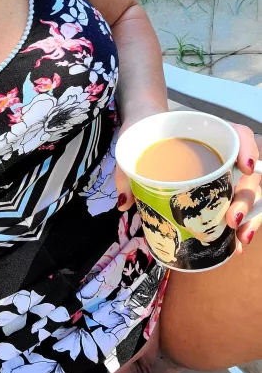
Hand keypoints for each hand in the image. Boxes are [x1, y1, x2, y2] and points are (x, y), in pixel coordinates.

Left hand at [116, 116, 261, 253]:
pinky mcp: (218, 188)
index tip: (246, 167)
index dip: (247, 149)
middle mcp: (220, 153)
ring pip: (249, 192)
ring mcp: (223, 172)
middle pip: (248, 173)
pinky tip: (235, 244)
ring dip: (251, 217)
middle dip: (247, 198)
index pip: (237, 134)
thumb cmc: (145, 133)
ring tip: (239, 240)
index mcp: (203, 134)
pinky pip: (237, 204)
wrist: (145, 128)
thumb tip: (124, 203)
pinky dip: (241, 224)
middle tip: (232, 219)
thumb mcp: (131, 145)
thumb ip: (126, 171)